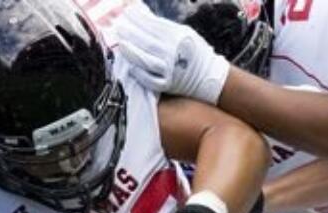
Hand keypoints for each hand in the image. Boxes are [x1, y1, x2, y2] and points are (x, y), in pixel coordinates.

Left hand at [113, 3, 230, 103]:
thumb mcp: (184, 33)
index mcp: (179, 37)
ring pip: (145, 60)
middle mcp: (174, 53)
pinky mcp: (167, 85)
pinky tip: (129, 65)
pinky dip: (138, 73)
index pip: (153, 25)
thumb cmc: (193, 51)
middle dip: (130, 32)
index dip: (137, 18)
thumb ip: (163, 26)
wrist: (209, 77)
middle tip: (117, 25)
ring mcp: (170, 70)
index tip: (125, 12)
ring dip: (130, 51)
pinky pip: (149, 79)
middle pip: (146, 41)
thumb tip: (142, 14)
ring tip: (119, 42)